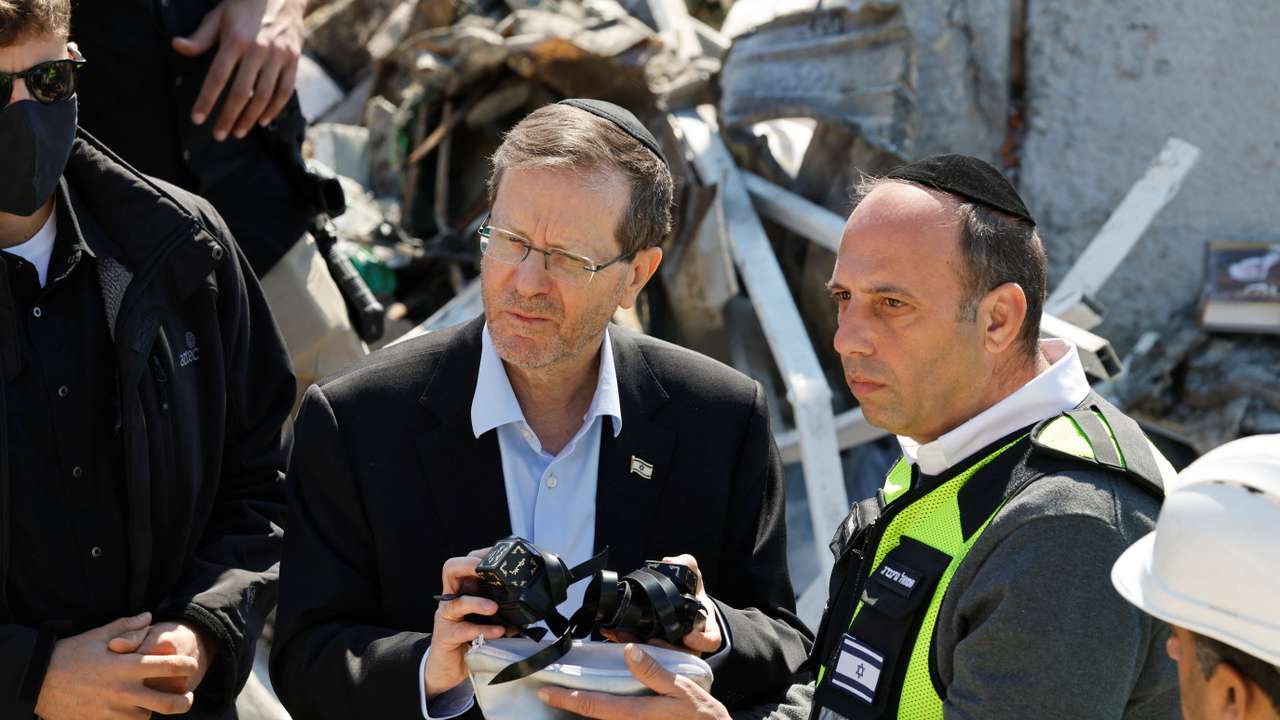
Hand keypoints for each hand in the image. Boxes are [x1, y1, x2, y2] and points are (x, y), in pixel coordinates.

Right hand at [34, 612, 199, 719]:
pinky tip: (130, 712)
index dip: (187, 666)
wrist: (38, 680)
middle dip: (184, 702)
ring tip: (150, 703)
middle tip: (187, 698)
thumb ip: (128, 626)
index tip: (192, 666)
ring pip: (147, 718)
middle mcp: (124, 690)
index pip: (170, 666)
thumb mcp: (99, 635)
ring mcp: (112, 710)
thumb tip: (149, 616)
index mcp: (128, 666)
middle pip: (168, 703)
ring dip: (151, 711)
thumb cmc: (71, 654)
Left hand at [172, 0, 304, 139]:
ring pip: (264, 96)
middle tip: (218, 134)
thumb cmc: (244, 6)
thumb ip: (200, 37)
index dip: (206, 100)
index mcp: (236, 40)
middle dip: (228, 117)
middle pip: (242, 93)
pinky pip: (285, 91)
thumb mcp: (219, 16)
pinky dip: (274, 109)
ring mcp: (278, 56)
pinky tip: (263, 120)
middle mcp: (258, 50)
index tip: (197, 118)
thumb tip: (177, 47)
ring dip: (250, 118)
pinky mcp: (293, 60)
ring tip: (238, 132)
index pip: (218, 77)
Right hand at [424, 548, 508, 699]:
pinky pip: (463, 630)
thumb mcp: (488, 619)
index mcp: (464, 589)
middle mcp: (452, 598)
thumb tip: (530, 606)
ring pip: (456, 602)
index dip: (480, 554)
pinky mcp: (446, 636)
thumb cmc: (471, 639)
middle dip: (467, 565)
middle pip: (450, 570)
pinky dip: (482, 630)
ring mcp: (447, 616)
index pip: (467, 562)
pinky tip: (497, 631)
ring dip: (476, 603)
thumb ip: (503, 609)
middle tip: (482, 568)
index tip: (499, 553)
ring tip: (494, 608)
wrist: (450, 669)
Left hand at [539, 644, 729, 719]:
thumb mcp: (682, 688)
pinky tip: (595, 706)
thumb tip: (628, 651)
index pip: (593, 706)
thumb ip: (654, 672)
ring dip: (583, 712)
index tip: (545, 692)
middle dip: (569, 707)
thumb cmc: (701, 716)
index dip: (566, 699)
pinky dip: (601, 715)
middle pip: (591, 718)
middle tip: (548, 694)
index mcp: (636, 714)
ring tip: (566, 698)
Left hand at [602, 555, 721, 655]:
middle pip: (681, 653)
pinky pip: (639, 650)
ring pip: (657, 655)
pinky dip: (625, 641)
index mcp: (704, 627)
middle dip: (664, 649)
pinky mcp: (652, 649)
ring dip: (639, 647)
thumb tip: (669, 561)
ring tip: (623, 635)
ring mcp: (671, 648)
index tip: (688, 637)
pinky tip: (612, 633)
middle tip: (650, 640)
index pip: (710, 639)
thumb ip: (686, 565)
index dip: (702, 640)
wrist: (680, 601)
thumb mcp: (693, 576)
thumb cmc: (690, 592)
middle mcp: (690, 643)